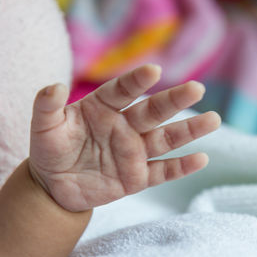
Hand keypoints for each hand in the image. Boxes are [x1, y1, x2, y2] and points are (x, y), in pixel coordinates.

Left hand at [29, 64, 220, 211]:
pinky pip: (162, 171)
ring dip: (189, 131)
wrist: (55, 185)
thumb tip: (55, 86)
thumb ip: (46, 106)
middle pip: (152, 111)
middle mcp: (124, 127)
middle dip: (174, 100)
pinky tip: (201, 158)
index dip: (137, 81)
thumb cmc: (51, 150)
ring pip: (165, 139)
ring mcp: (133, 152)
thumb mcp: (43, 128)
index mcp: (103, 108)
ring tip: (212, 120)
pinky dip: (181, 167)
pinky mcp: (137, 177)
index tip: (154, 71)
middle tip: (196, 89)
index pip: (122, 91)